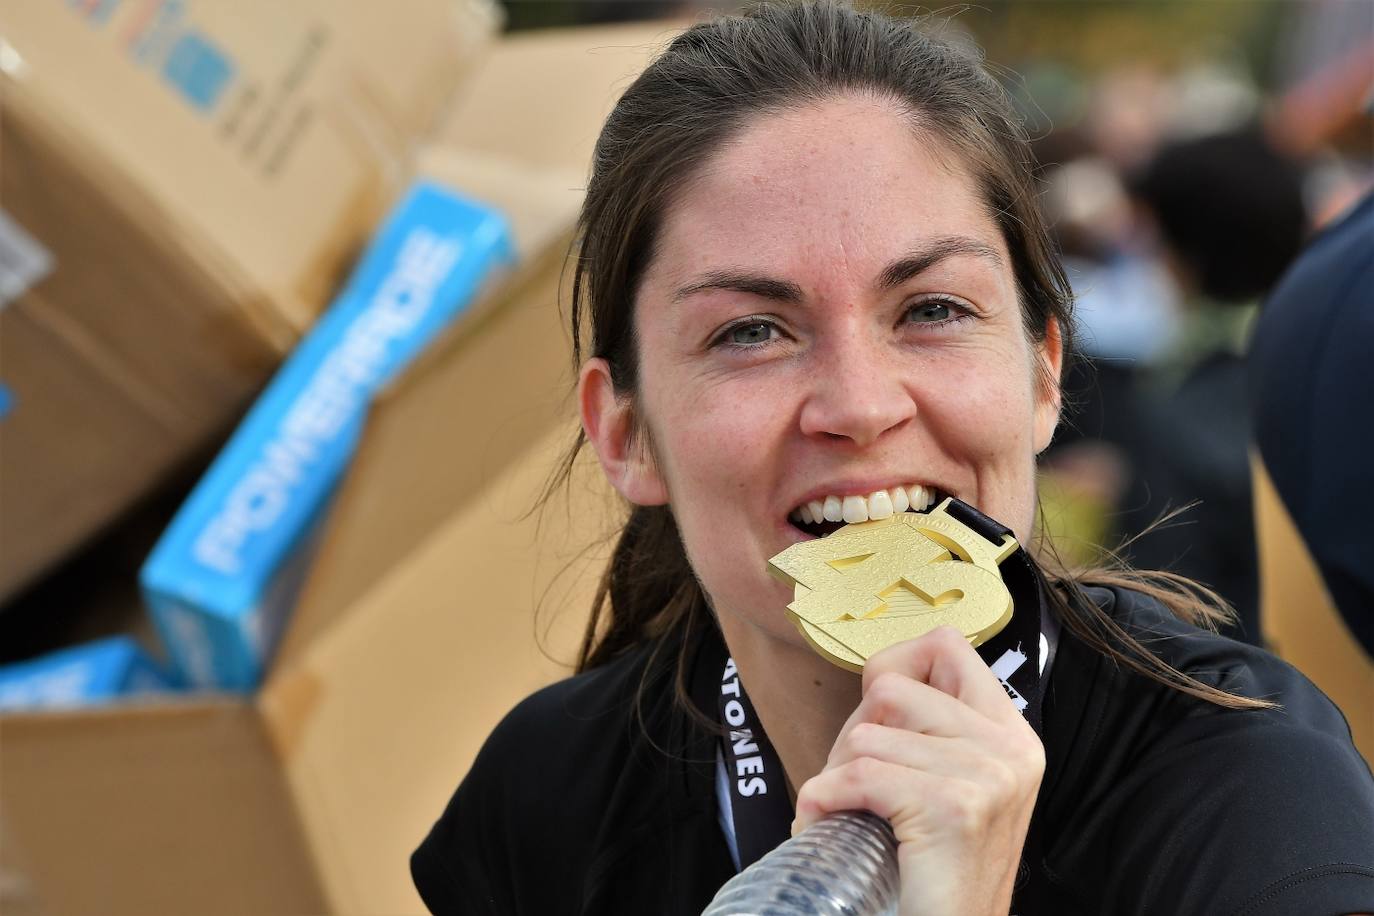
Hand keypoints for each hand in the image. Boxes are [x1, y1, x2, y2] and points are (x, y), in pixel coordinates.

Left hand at [792, 627, 1044, 915]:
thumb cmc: (933, 868)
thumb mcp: (946, 782)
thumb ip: (924, 728)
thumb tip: (877, 676)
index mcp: (1010, 733)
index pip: (947, 645)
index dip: (896, 668)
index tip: (879, 717)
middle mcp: (1009, 748)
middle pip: (893, 688)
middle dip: (855, 733)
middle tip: (856, 782)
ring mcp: (988, 775)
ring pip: (867, 735)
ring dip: (838, 774)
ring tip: (851, 811)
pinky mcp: (954, 807)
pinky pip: (858, 775)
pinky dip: (823, 799)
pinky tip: (827, 820)